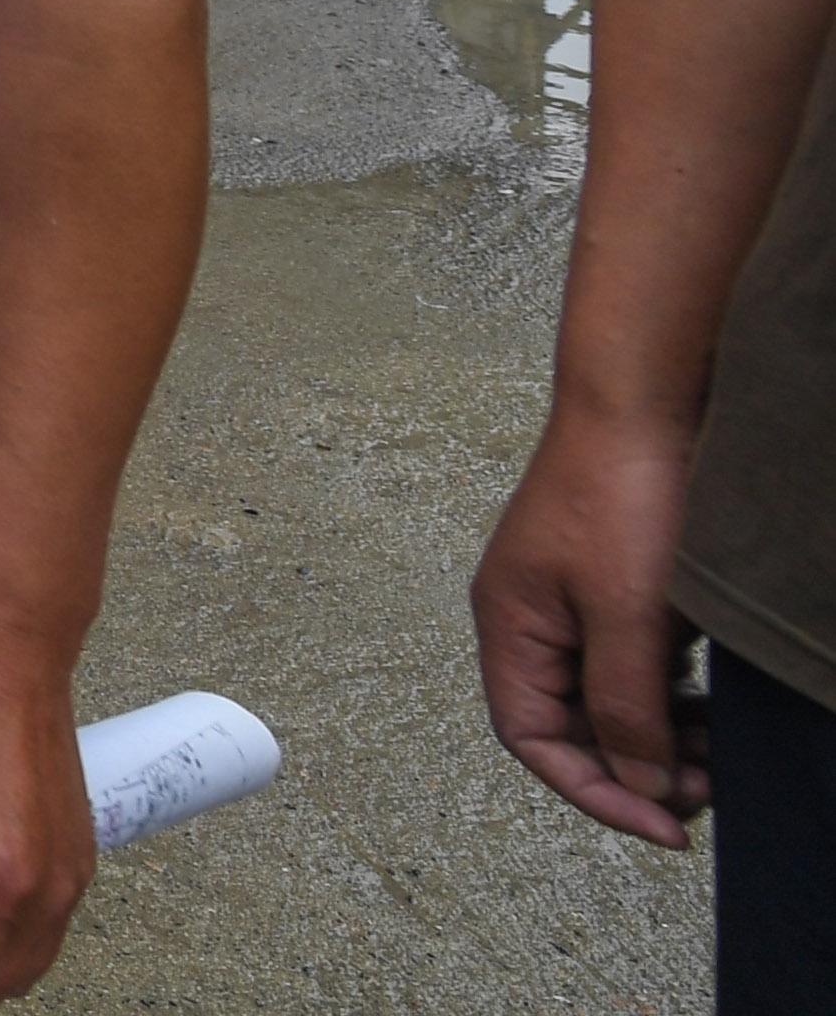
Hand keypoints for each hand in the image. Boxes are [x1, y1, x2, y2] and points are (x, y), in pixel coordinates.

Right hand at [473, 398, 711, 845]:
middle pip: (570, 724)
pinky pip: (633, 663)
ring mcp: (572, 598)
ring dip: (659, 736)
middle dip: (635, 768)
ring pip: (607, 697)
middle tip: (704, 791)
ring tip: (717, 755)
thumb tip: (637, 785)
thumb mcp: (628, 616)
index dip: (597, 791)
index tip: (666, 825)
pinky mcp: (614, 583)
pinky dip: (672, 697)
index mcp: (510, 625)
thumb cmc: (620, 493)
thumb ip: (626, 706)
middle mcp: (532, 617)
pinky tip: (711, 704)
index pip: (533, 738)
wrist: (649, 400)